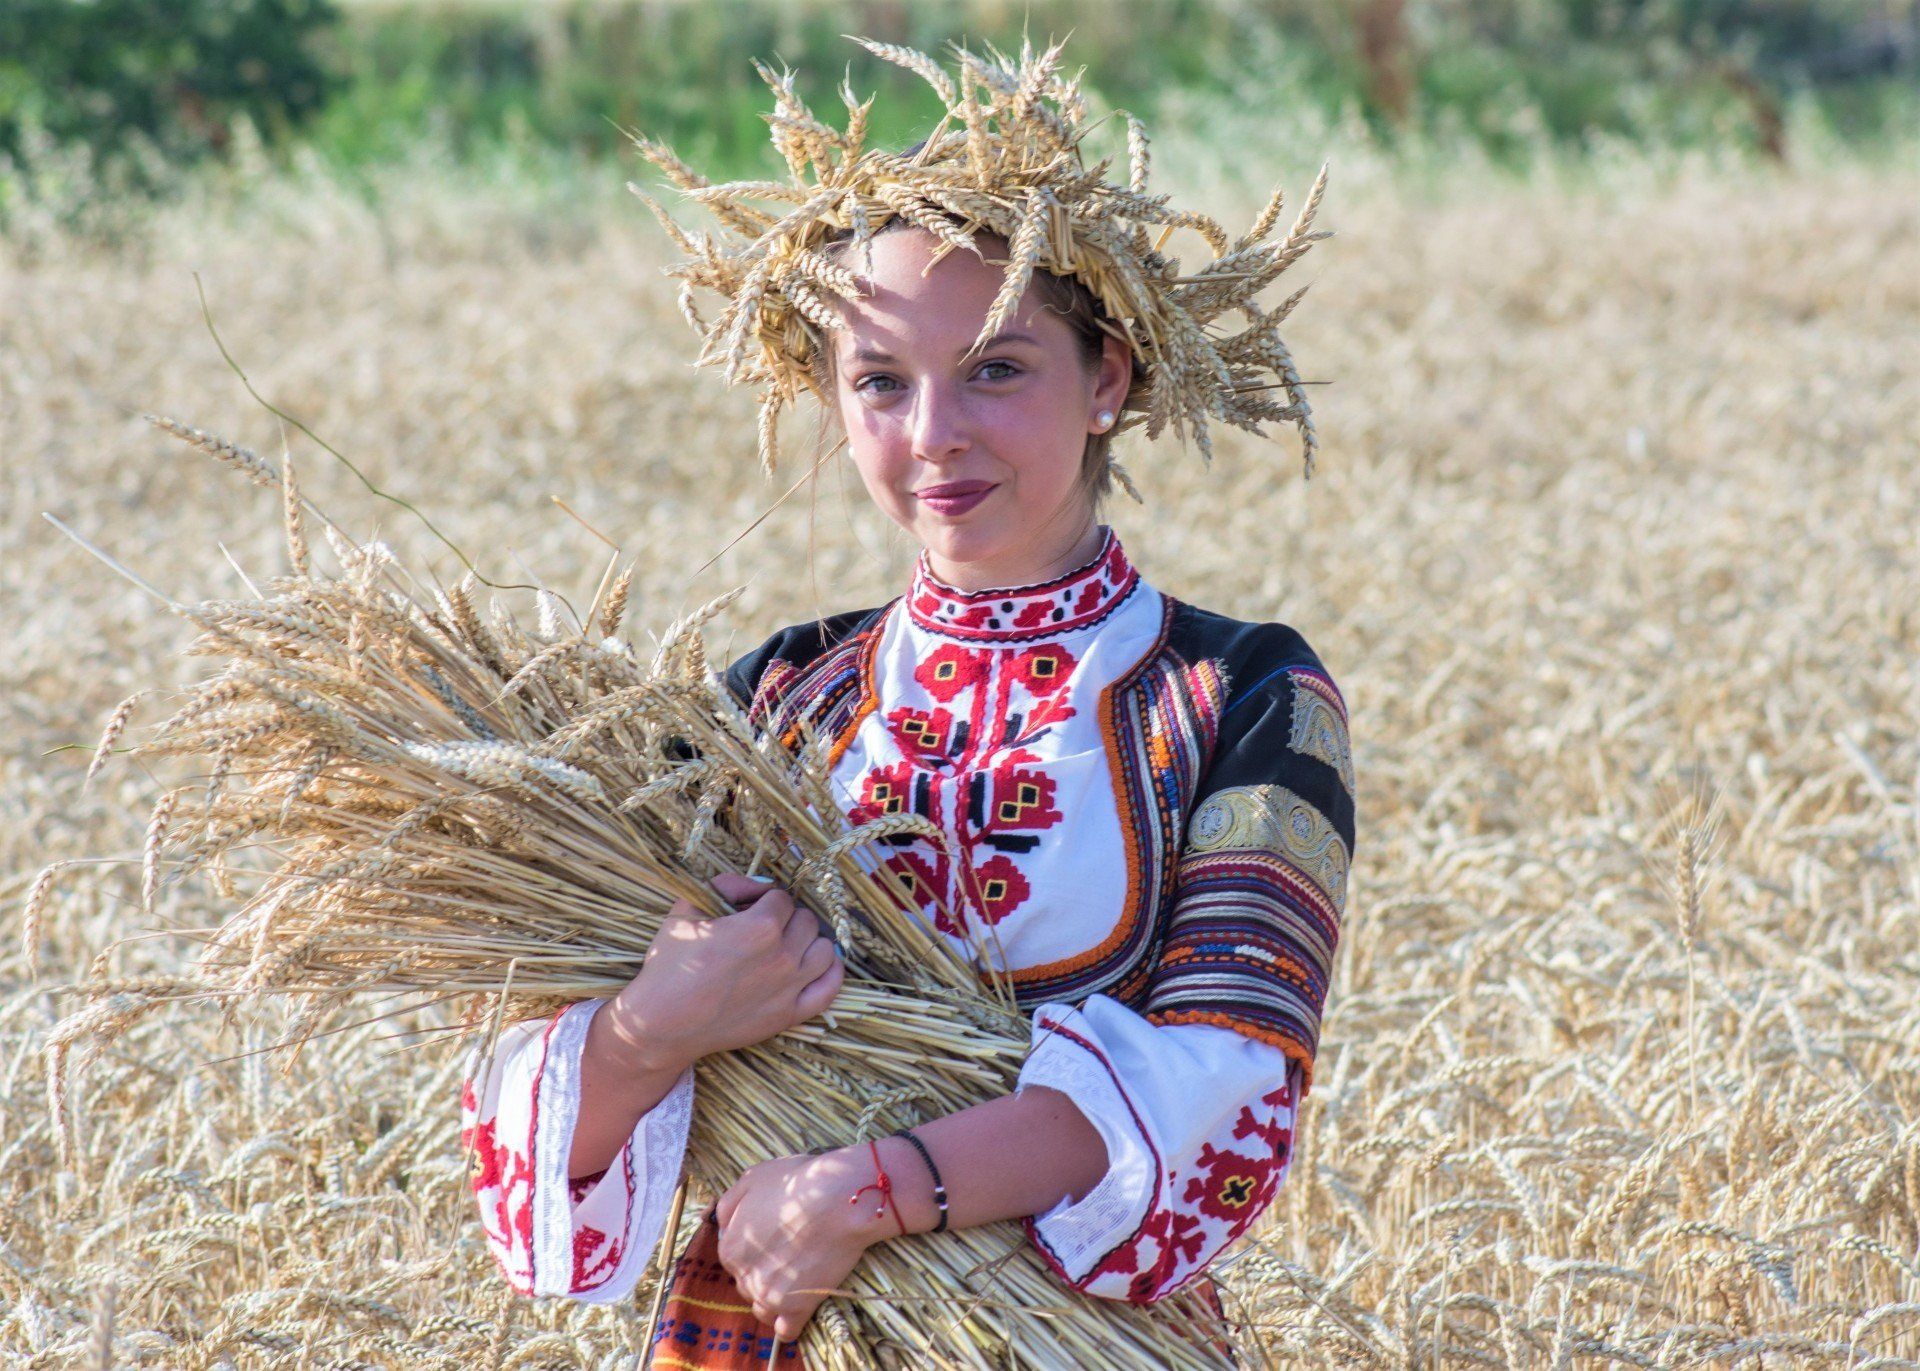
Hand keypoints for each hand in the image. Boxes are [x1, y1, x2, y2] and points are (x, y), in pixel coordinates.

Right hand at [600, 872, 844, 1073]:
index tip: (749, 910)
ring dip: (810, 941)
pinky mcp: (789, 1015)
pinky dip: (831, 972)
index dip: (764, 900)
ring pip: (825, 950)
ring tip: (789, 944)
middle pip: (806, 921)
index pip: (782, 898)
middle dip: (787, 918)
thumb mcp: (687, 910)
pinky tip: (819, 964)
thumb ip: (728, 884)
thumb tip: (761, 885)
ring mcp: (790, 988)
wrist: (661, 1023)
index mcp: (760, 927)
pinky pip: (830, 989)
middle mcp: (783, 956)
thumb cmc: (670, 965)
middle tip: (764, 927)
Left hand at [714, 1146, 895, 1341]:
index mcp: (730, 1247)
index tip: (776, 1238)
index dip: (755, 1248)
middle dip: (763, 1272)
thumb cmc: (798, 1184)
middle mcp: (744, 1276)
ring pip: (763, 1308)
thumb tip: (717, 1224)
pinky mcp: (797, 1309)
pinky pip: (786, 1330)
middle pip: (748, 1283)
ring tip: (797, 1279)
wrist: (840, 1201)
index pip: (734, 1258)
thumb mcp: (753, 1179)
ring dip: (774, 1298)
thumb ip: (728, 1205)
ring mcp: (770, 1296)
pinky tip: (800, 1308)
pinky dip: (790, 1323)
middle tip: (790, 1254)